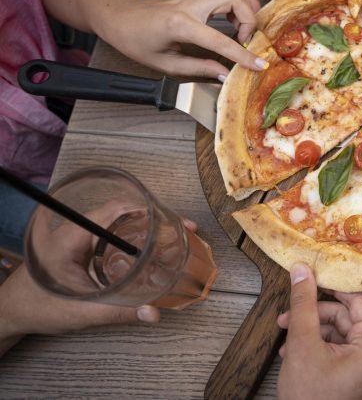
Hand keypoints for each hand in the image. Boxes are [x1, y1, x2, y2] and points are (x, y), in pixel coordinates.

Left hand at [0, 221, 209, 356]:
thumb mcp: (80, 312)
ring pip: (119, 224)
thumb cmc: (38, 308)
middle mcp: (76, 231)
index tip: (169, 217)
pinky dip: (134, 238)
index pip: (112, 210)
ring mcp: (80, 238)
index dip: (143, 209)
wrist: (12, 312)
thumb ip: (117, 312)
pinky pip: (113, 235)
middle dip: (154, 218)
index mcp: (71, 237)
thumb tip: (153, 314)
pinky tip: (152, 249)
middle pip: (121, 213)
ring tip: (173, 237)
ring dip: (146, 228)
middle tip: (182, 229)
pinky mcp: (83, 247)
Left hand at [103, 0, 266, 79]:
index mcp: (181, 25)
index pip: (220, 40)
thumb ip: (199, 68)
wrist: (119, 18)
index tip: (260, 65)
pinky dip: (237, 2)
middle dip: (249, 18)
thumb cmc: (136, 41)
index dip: (243, 55)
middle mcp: (190, 5)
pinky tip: (234, 20)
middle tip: (246, 40)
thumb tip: (225, 75)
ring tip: (242, 29)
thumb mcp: (166, 64)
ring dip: (245, 6)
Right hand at [276, 264, 361, 399]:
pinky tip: (295, 353)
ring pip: (341, 332)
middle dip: (315, 315)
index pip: (357, 298)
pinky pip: (342, 350)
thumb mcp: (303, 345)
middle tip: (287, 315)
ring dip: (313, 332)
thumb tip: (302, 271)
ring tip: (286, 339)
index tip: (309, 276)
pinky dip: (320, 348)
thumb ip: (303, 304)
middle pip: (347, 315)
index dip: (331, 286)